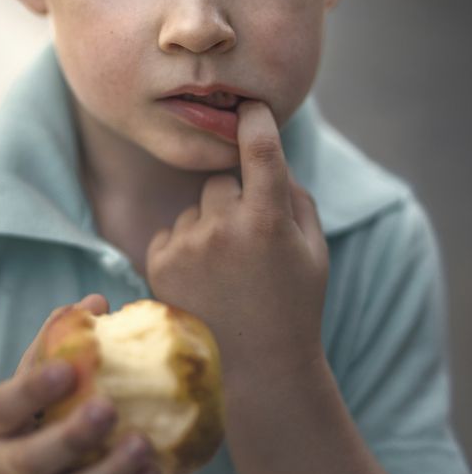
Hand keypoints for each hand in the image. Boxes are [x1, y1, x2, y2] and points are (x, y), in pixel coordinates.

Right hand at [0, 294, 160, 473]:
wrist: (30, 473)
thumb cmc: (43, 404)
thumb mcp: (41, 368)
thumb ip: (63, 336)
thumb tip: (97, 301)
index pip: (5, 406)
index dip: (32, 391)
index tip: (67, 370)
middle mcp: (12, 466)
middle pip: (34, 460)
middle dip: (71, 437)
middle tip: (109, 408)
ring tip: (144, 445)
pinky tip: (155, 473)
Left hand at [146, 102, 328, 378]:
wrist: (255, 370)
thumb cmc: (293, 305)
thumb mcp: (314, 251)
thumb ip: (295, 198)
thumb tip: (269, 160)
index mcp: (268, 220)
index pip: (260, 149)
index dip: (256, 119)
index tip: (250, 103)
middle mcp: (224, 226)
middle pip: (220, 180)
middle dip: (234, 199)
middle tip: (248, 242)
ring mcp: (188, 244)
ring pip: (195, 208)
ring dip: (208, 225)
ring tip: (225, 272)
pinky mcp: (159, 261)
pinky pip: (172, 230)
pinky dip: (185, 245)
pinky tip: (203, 280)